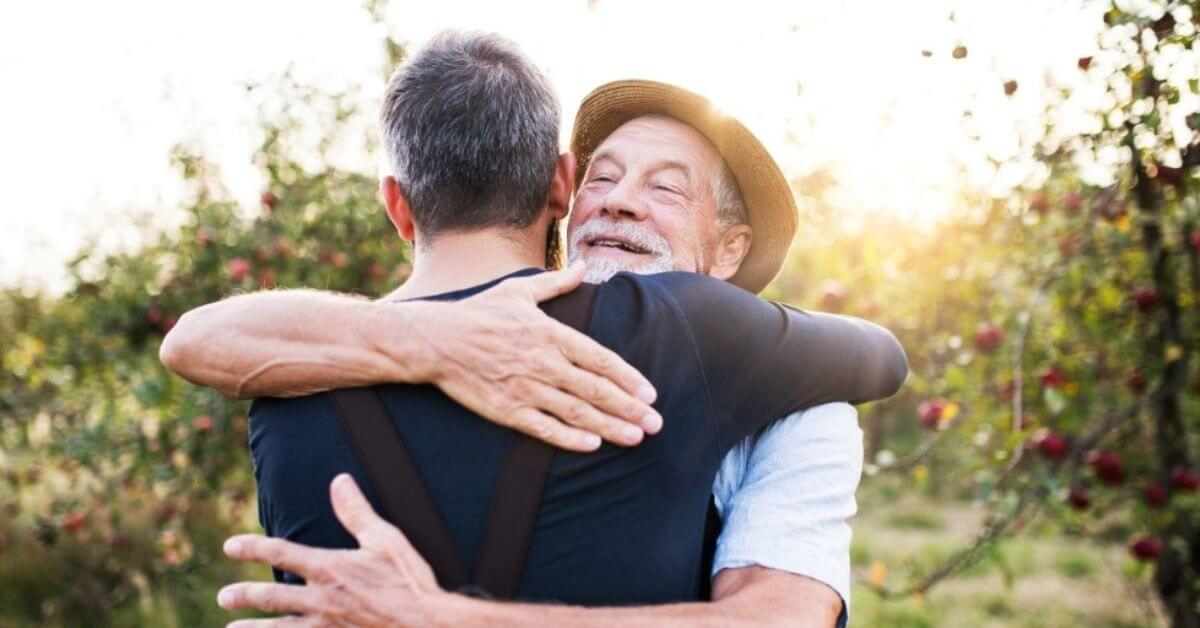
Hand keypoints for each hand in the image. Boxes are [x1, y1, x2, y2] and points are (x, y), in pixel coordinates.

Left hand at [218, 474, 447, 626]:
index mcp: (329, 568)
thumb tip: (339, 482)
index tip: (230, 546)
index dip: (252, 548)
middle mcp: (321, 599)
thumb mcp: (386, 539)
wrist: (425, 623)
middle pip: (271, 596)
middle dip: (244, 595)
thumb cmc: (409, 581)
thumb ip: (357, 512)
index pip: (281, 553)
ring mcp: (326, 626)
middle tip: (223, 597)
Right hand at [420, 261, 660, 451]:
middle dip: (630, 407)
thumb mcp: (519, 290)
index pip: (600, 359)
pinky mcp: (506, 409)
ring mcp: (525, 387)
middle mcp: (543, 361)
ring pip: (576, 411)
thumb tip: (583, 267)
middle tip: (656, 423)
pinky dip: (570, 438)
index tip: (651, 393)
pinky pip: (544, 427)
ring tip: (636, 437)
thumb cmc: (479, 313)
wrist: (435, 340)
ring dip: (609, 426)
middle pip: (595, 389)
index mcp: (550, 333)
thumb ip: (556, 283)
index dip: (628, 377)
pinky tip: (592, 446)